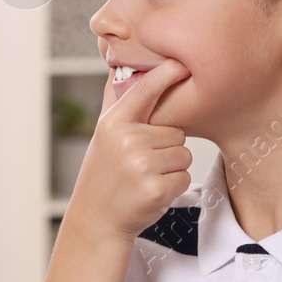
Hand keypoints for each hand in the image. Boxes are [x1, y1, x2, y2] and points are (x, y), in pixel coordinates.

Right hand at [64, 58, 192, 242]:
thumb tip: (117, 65)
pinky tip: (150, 191)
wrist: (97, 219)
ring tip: (145, 177)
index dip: (166, 74)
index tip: (181, 63)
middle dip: (166, 147)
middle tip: (141, 163)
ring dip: (171, 168)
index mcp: (114, 123)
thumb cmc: (104, 173)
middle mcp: (127, 140)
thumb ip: (115, 101)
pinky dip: (173, 187)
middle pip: (176, 131)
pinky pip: (184, 176)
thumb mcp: (104, 134)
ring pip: (183, 154)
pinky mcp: (157, 188)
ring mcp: (142, 165)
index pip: (145, 91)